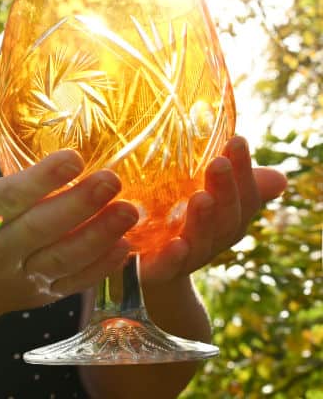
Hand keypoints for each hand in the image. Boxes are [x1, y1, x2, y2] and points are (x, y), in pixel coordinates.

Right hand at [0, 133, 136, 319]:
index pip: (11, 196)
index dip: (43, 178)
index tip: (74, 157)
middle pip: (44, 226)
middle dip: (81, 203)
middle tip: (113, 179)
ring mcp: (20, 276)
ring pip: (64, 257)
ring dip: (99, 235)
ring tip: (130, 211)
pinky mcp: (38, 295)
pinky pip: (72, 283)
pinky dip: (100, 268)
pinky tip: (126, 247)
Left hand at [139, 136, 287, 285]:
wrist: (135, 264)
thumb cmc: (168, 217)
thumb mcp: (191, 190)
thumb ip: (218, 176)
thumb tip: (276, 173)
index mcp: (222, 220)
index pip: (243, 197)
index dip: (243, 172)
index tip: (238, 140)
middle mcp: (208, 241)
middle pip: (226, 221)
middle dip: (225, 191)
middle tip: (218, 164)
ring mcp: (182, 259)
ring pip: (199, 244)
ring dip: (203, 221)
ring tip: (202, 197)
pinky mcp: (150, 272)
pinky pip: (164, 269)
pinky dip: (173, 258)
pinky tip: (178, 244)